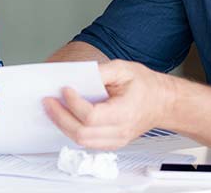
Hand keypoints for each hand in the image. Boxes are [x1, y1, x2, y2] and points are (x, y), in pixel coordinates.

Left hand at [43, 60, 174, 149]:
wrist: (162, 102)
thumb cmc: (146, 85)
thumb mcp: (124, 68)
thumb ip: (101, 71)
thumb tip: (79, 74)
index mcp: (124, 113)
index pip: (91, 116)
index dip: (74, 103)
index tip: (64, 89)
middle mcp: (119, 131)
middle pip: (82, 133)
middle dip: (60, 116)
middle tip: (48, 101)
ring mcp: (115, 140)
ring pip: (81, 141)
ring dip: (63, 125)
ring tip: (51, 108)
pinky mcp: (111, 142)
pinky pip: (87, 142)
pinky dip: (72, 130)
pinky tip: (64, 116)